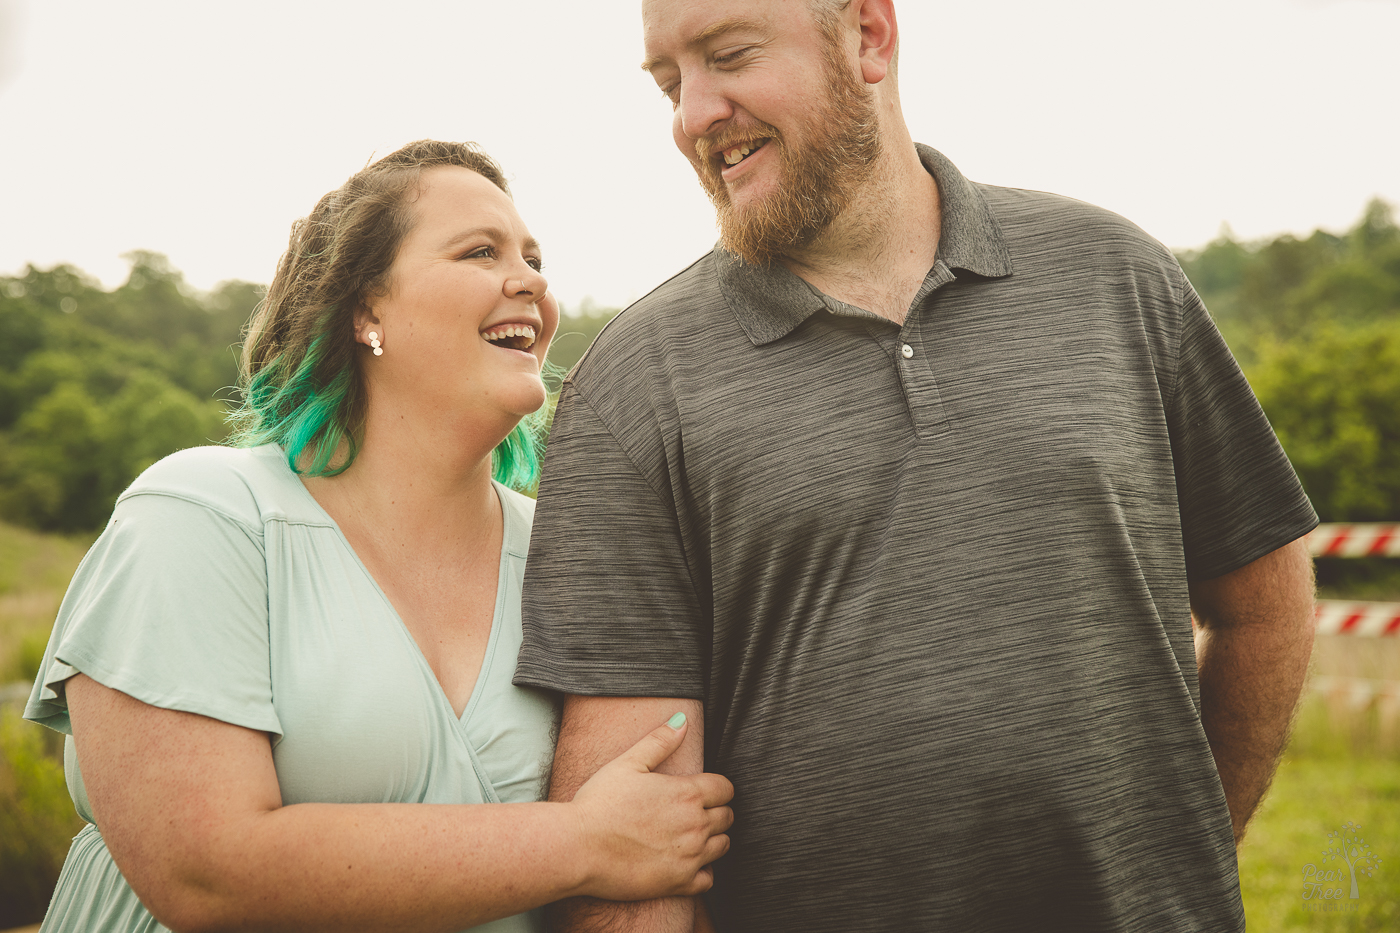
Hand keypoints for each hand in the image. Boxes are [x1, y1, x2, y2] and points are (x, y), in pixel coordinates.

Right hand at [570, 714, 733, 900]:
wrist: (578, 848)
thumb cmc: (599, 803)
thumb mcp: (628, 763)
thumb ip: (659, 741)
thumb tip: (681, 720)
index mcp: (687, 793)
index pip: (726, 788)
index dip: (717, 788)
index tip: (703, 791)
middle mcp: (696, 824)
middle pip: (727, 817)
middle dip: (716, 812)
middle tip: (693, 812)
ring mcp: (690, 856)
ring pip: (723, 845)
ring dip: (713, 839)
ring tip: (689, 836)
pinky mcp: (680, 883)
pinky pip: (709, 879)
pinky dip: (703, 871)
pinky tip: (685, 863)